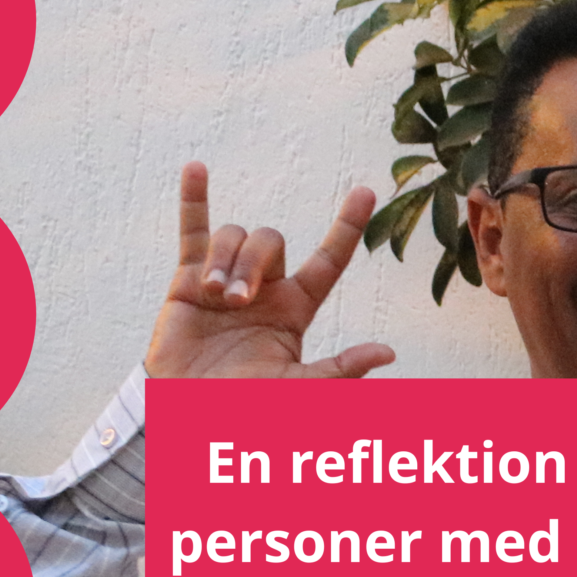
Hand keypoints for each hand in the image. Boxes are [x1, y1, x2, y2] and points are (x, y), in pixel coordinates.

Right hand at [143, 161, 396, 379]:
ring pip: (235, 235)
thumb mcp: (299, 387)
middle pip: (270, 239)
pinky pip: (193, 230)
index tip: (366, 192)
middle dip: (253, 263)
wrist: (190, 408)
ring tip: (215, 297)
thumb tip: (387, 353)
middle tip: (237, 301)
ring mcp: (226, 278)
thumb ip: (340, 370)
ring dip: (226, 260)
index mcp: (297, 307)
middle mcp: (265, 287)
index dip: (348, 227)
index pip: (330, 259)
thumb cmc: (247, 403)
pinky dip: (194, 199)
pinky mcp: (188, 278)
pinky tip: (196, 168)